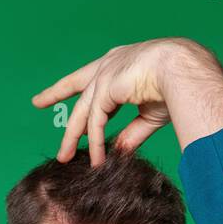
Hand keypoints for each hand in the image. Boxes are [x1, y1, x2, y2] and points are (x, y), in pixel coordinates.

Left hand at [31, 37, 222, 163]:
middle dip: (55, 96)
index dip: (70, 87)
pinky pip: (95, 122)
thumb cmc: (175, 88)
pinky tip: (96, 159)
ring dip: (72, 136)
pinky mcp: (105, 87)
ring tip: (65, 158)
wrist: (184, 71)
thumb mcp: (147, 114)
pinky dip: (95, 142)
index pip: (90, 76)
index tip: (51, 94)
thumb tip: (118, 152)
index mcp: (119, 64)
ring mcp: (105, 73)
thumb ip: (130, 132)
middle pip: (76, 86)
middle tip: (38, 103)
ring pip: (82, 110)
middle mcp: (109, 64)